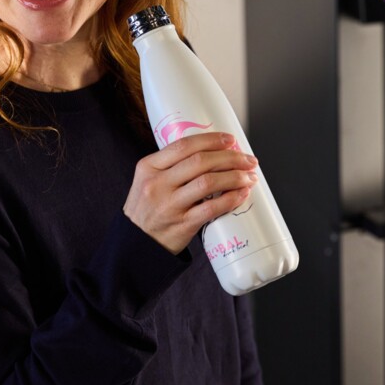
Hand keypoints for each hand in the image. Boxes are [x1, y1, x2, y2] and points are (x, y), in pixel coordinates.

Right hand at [123, 132, 257, 254]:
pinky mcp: (182, 224)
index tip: (230, 139)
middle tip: (248, 160)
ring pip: (209, 182)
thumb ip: (173, 166)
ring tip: (249, 176)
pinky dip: (231, 199)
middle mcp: (157, 184)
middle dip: (230, 157)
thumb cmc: (148, 209)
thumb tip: (214, 152)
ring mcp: (169, 205)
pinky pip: (212, 208)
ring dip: (235, 176)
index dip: (211, 140)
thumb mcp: (149, 181)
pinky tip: (242, 194)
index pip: (184, 145)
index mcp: (149, 167)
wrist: (135, 244)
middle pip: (201, 161)